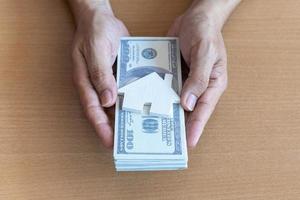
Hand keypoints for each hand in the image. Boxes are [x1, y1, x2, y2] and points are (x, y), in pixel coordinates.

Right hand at [70, 1, 128, 147]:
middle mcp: (97, 86)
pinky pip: (127, 91)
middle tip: (130, 143)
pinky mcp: (120, 76)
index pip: (93, 110)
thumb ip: (100, 74)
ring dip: (128, 116)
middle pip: (106, 112)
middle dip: (116, 128)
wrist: (101, 18)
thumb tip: (107, 100)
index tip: (110, 143)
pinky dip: (135, 100)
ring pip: (118, 104)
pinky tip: (147, 107)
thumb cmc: (94, 32)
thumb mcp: (96, 50)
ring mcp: (109, 82)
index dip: (101, 127)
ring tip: (141, 130)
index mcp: (85, 82)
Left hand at [168, 1, 237, 147]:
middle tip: (167, 140)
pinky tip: (146, 103)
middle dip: (179, 124)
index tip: (189, 143)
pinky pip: (165, 87)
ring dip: (166, 112)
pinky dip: (157, 95)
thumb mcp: (205, 53)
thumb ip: (198, 78)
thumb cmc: (206, 32)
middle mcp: (198, 86)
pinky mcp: (172, 73)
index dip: (196, 127)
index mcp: (212, 84)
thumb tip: (188, 104)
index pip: (204, 110)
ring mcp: (184, 81)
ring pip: (175, 101)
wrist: (195, 16)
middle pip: (189, 110)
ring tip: (154, 127)